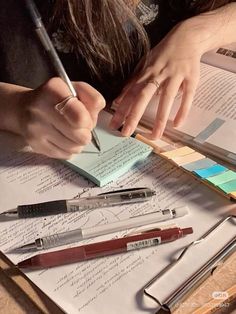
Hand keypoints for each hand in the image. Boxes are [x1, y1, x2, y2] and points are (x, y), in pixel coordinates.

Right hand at [18, 78, 104, 158]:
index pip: (81, 118)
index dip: (88, 122)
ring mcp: (36, 128)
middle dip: (85, 133)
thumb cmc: (56, 98)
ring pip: (74, 148)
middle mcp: (41, 109)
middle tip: (79, 127)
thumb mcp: (76, 89)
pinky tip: (63, 139)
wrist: (24, 108)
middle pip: (81, 136)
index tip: (85, 119)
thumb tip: (94, 119)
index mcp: (53, 90)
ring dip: (78, 142)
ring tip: (71, 132)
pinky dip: (69, 149)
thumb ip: (92, 99)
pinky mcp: (35, 144)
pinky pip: (65, 155)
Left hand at [110, 18, 205, 137]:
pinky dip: (183, 110)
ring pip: (166, 98)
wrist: (187, 36)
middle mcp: (158, 74)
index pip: (130, 94)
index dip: (121, 109)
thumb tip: (118, 100)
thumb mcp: (145, 64)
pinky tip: (177, 124)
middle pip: (143, 96)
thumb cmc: (163, 54)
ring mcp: (175, 76)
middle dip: (134, 115)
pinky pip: (187, 96)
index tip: (114, 124)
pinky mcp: (191, 78)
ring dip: (160, 118)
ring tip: (154, 136)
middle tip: (126, 133)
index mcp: (146, 73)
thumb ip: (132, 82)